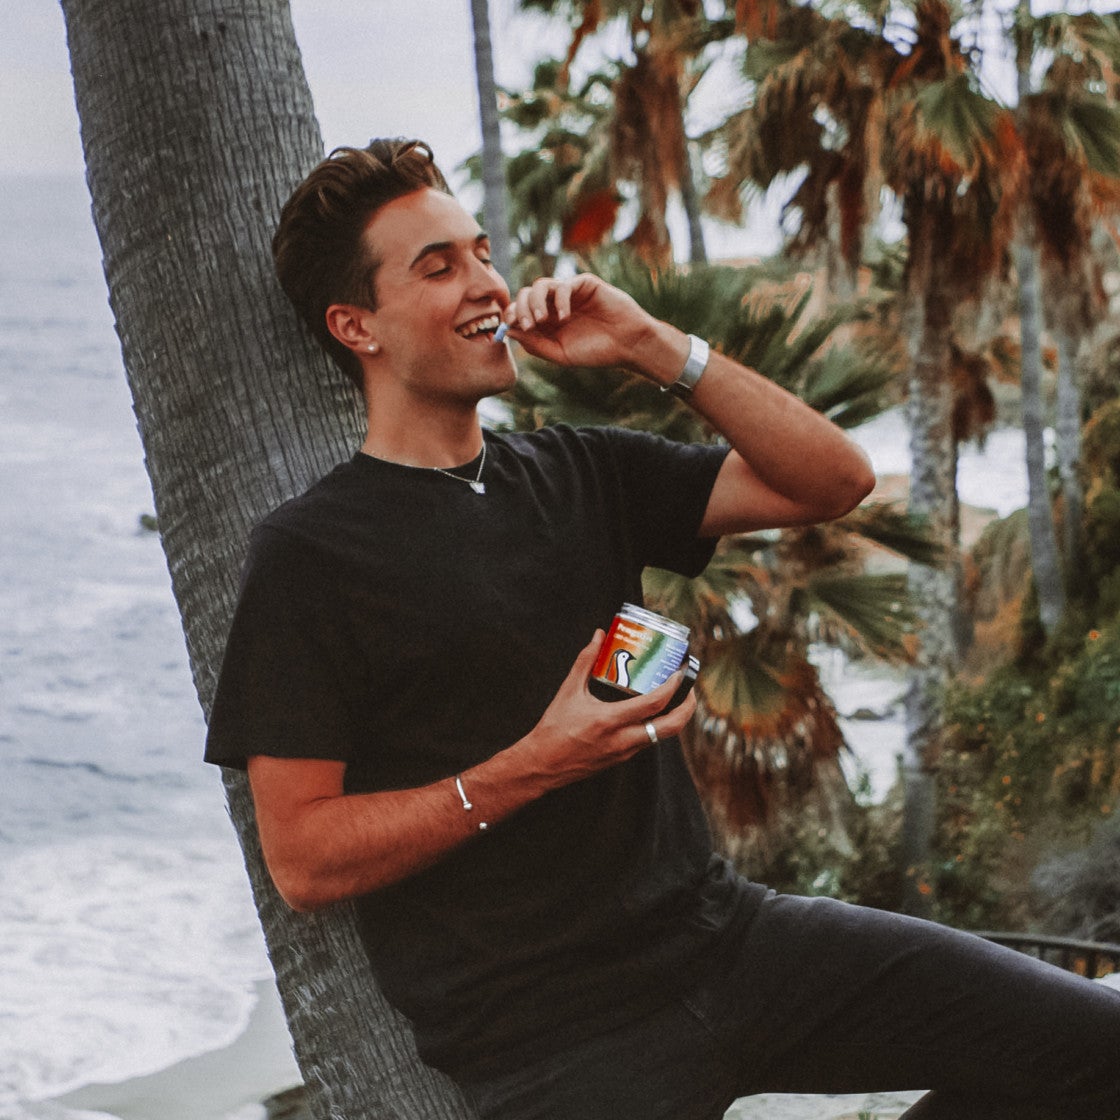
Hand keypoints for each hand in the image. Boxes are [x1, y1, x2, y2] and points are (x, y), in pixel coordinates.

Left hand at [502, 274, 686, 379]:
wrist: (627, 344)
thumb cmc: (596, 352)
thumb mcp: (560, 354)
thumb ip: (535, 344)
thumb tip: (508, 331)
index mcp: (546, 323)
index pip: (519, 311)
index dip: (511, 315)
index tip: (510, 327)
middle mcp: (554, 305)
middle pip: (525, 295)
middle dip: (522, 308)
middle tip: (530, 325)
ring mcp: (568, 293)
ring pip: (540, 285)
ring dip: (535, 302)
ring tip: (543, 321)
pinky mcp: (583, 284)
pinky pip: (563, 285)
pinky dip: (559, 299)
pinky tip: (565, 316)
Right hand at [521, 630, 698, 790]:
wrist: (543, 764)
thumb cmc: (554, 727)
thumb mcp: (569, 691)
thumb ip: (585, 661)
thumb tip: (599, 636)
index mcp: (609, 721)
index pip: (653, 705)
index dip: (672, 688)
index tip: (679, 672)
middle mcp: (622, 740)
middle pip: (670, 728)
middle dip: (687, 708)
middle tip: (690, 689)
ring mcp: (625, 752)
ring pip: (662, 736)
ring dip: (674, 717)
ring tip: (676, 697)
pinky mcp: (622, 759)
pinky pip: (648, 741)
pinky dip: (657, 725)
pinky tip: (653, 712)